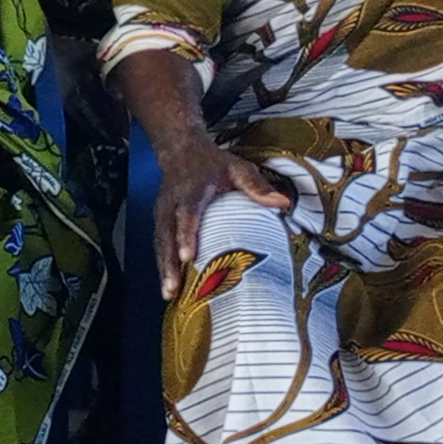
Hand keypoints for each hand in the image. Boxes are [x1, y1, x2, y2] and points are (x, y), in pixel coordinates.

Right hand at [153, 136, 293, 298]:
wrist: (181, 150)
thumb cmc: (212, 163)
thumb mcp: (237, 168)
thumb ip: (256, 186)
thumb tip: (282, 203)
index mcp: (192, 190)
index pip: (187, 215)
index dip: (186, 236)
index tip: (188, 256)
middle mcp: (172, 205)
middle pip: (167, 236)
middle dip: (169, 262)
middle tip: (173, 288)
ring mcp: (162, 214)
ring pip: (160, 243)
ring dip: (164, 269)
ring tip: (169, 294)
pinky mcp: (160, 222)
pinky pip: (160, 245)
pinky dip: (163, 265)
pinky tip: (170, 286)